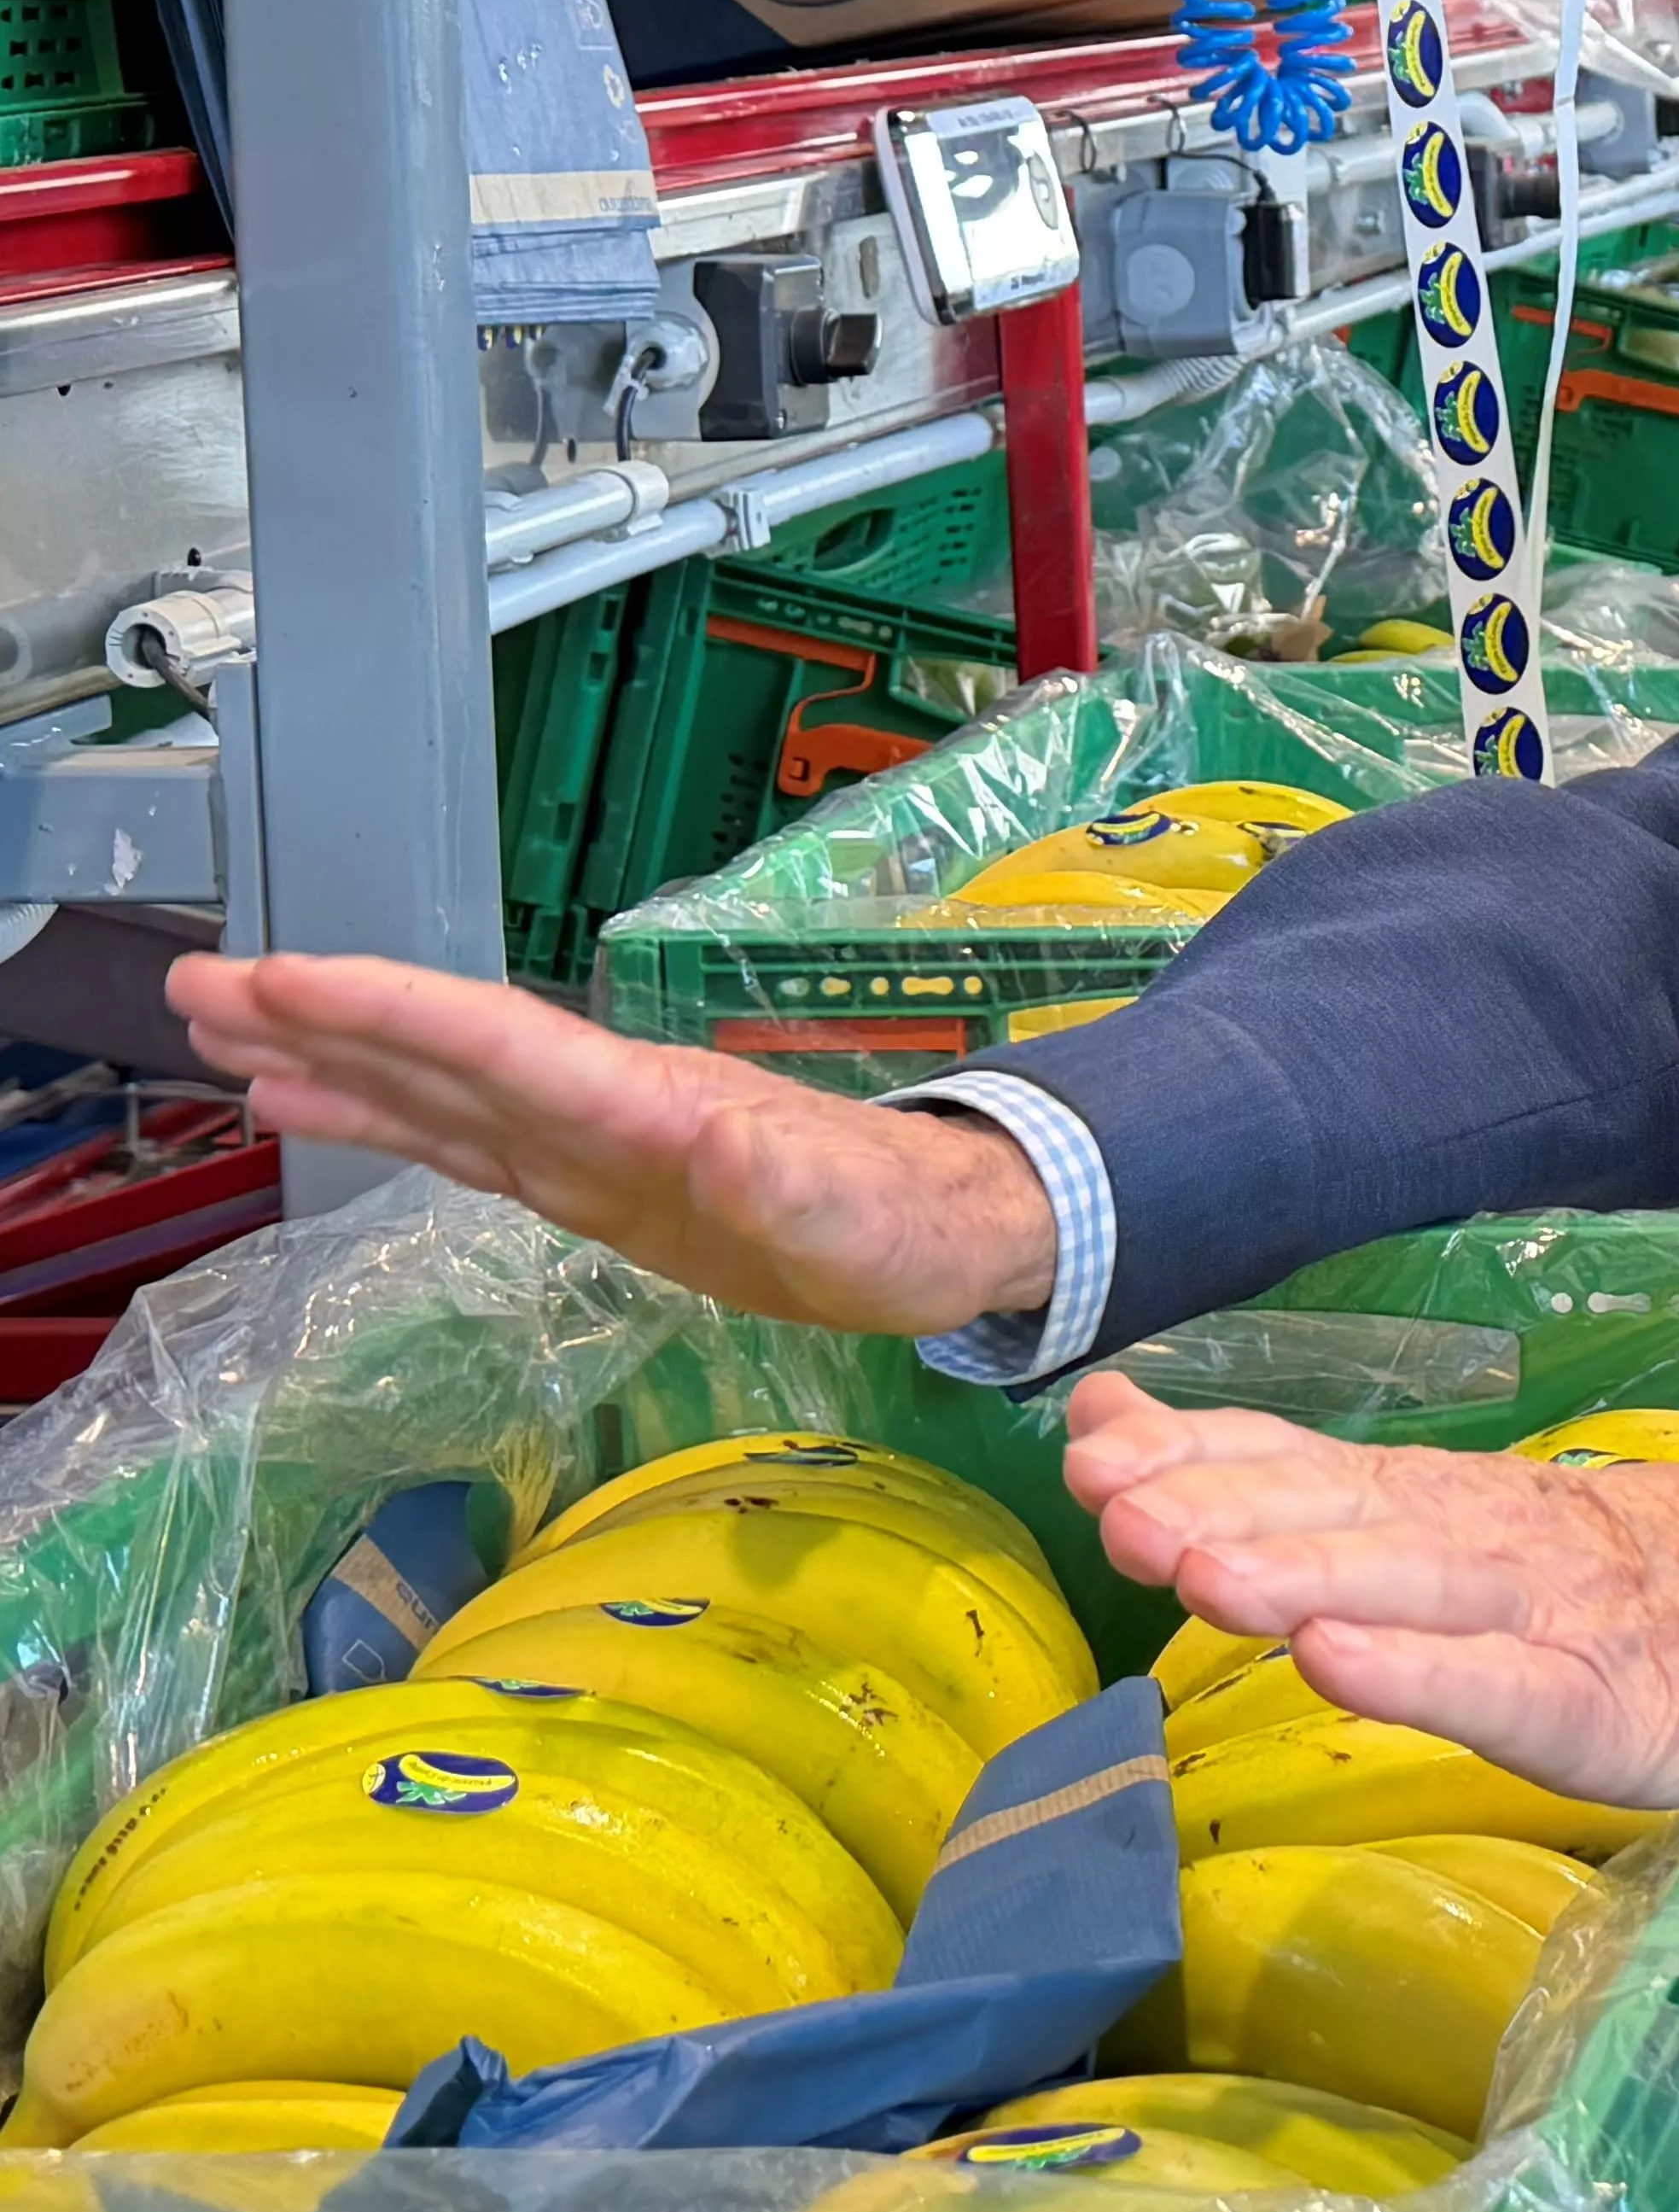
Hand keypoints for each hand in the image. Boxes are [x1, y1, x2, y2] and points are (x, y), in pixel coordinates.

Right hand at [165, 950, 1057, 1335]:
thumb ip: (785, 1184)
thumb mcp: (852, 1217)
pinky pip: (463, 1144)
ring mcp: (591, 1142)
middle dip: (325, 1017)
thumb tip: (718, 1143)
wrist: (949, 1230)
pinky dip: (383, 1122)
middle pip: (443, 1050)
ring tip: (217, 1033)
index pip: (500, 1046)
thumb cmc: (905, 1222)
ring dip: (332, 1060)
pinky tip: (310, 1109)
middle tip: (197, 984)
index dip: (394, 1016)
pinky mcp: (591, 1183)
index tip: (287, 981)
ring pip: (437, 1090)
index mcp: (648, 1107)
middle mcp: (603, 1107)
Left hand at [1060, 1375, 1678, 1803]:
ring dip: (1298, 1571)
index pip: (1304, 1463)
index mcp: (1443, 1504)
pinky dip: (1419, 1671)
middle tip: (1109, 1495)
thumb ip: (1327, 1502)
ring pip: (1410, 1583)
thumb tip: (1143, 1455)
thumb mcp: (1475, 1527)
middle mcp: (1482, 1538)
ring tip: (1198, 1568)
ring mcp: (1549, 1615)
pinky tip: (1341, 1663)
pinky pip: (1504, 1687)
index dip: (1192, 1449)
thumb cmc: (1639, 1580)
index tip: (1085, 1435)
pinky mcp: (1608, 1701)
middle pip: (1340, 1516)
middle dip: (1216, 1505)